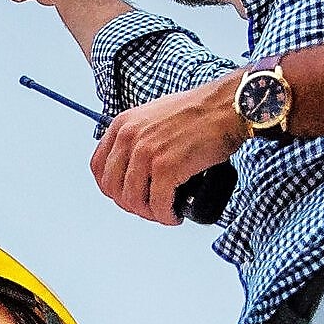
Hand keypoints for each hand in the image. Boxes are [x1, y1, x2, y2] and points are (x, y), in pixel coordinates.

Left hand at [92, 78, 242, 223]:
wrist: (225, 107)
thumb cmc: (198, 111)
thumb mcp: (153, 115)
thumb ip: (139, 135)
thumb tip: (136, 165)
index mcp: (122, 125)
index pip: (98, 167)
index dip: (111, 188)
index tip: (126, 195)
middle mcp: (129, 138)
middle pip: (113, 188)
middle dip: (130, 204)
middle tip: (148, 208)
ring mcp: (146, 153)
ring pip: (133, 200)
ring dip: (149, 213)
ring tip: (164, 213)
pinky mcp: (166, 167)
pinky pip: (158, 204)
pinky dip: (166, 216)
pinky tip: (174, 216)